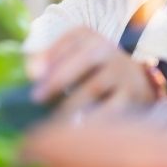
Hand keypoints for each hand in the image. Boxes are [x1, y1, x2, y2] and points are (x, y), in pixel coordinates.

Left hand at [27, 27, 156, 119]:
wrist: (135, 80)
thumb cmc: (90, 70)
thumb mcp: (71, 57)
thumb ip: (48, 62)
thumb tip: (31, 73)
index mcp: (86, 36)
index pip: (67, 42)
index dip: (49, 56)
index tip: (32, 75)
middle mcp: (106, 49)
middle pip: (82, 60)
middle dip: (57, 79)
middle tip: (36, 98)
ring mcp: (120, 71)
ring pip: (93, 87)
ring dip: (70, 104)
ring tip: (52, 120)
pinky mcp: (131, 95)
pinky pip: (110, 109)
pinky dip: (92, 119)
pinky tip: (76, 130)